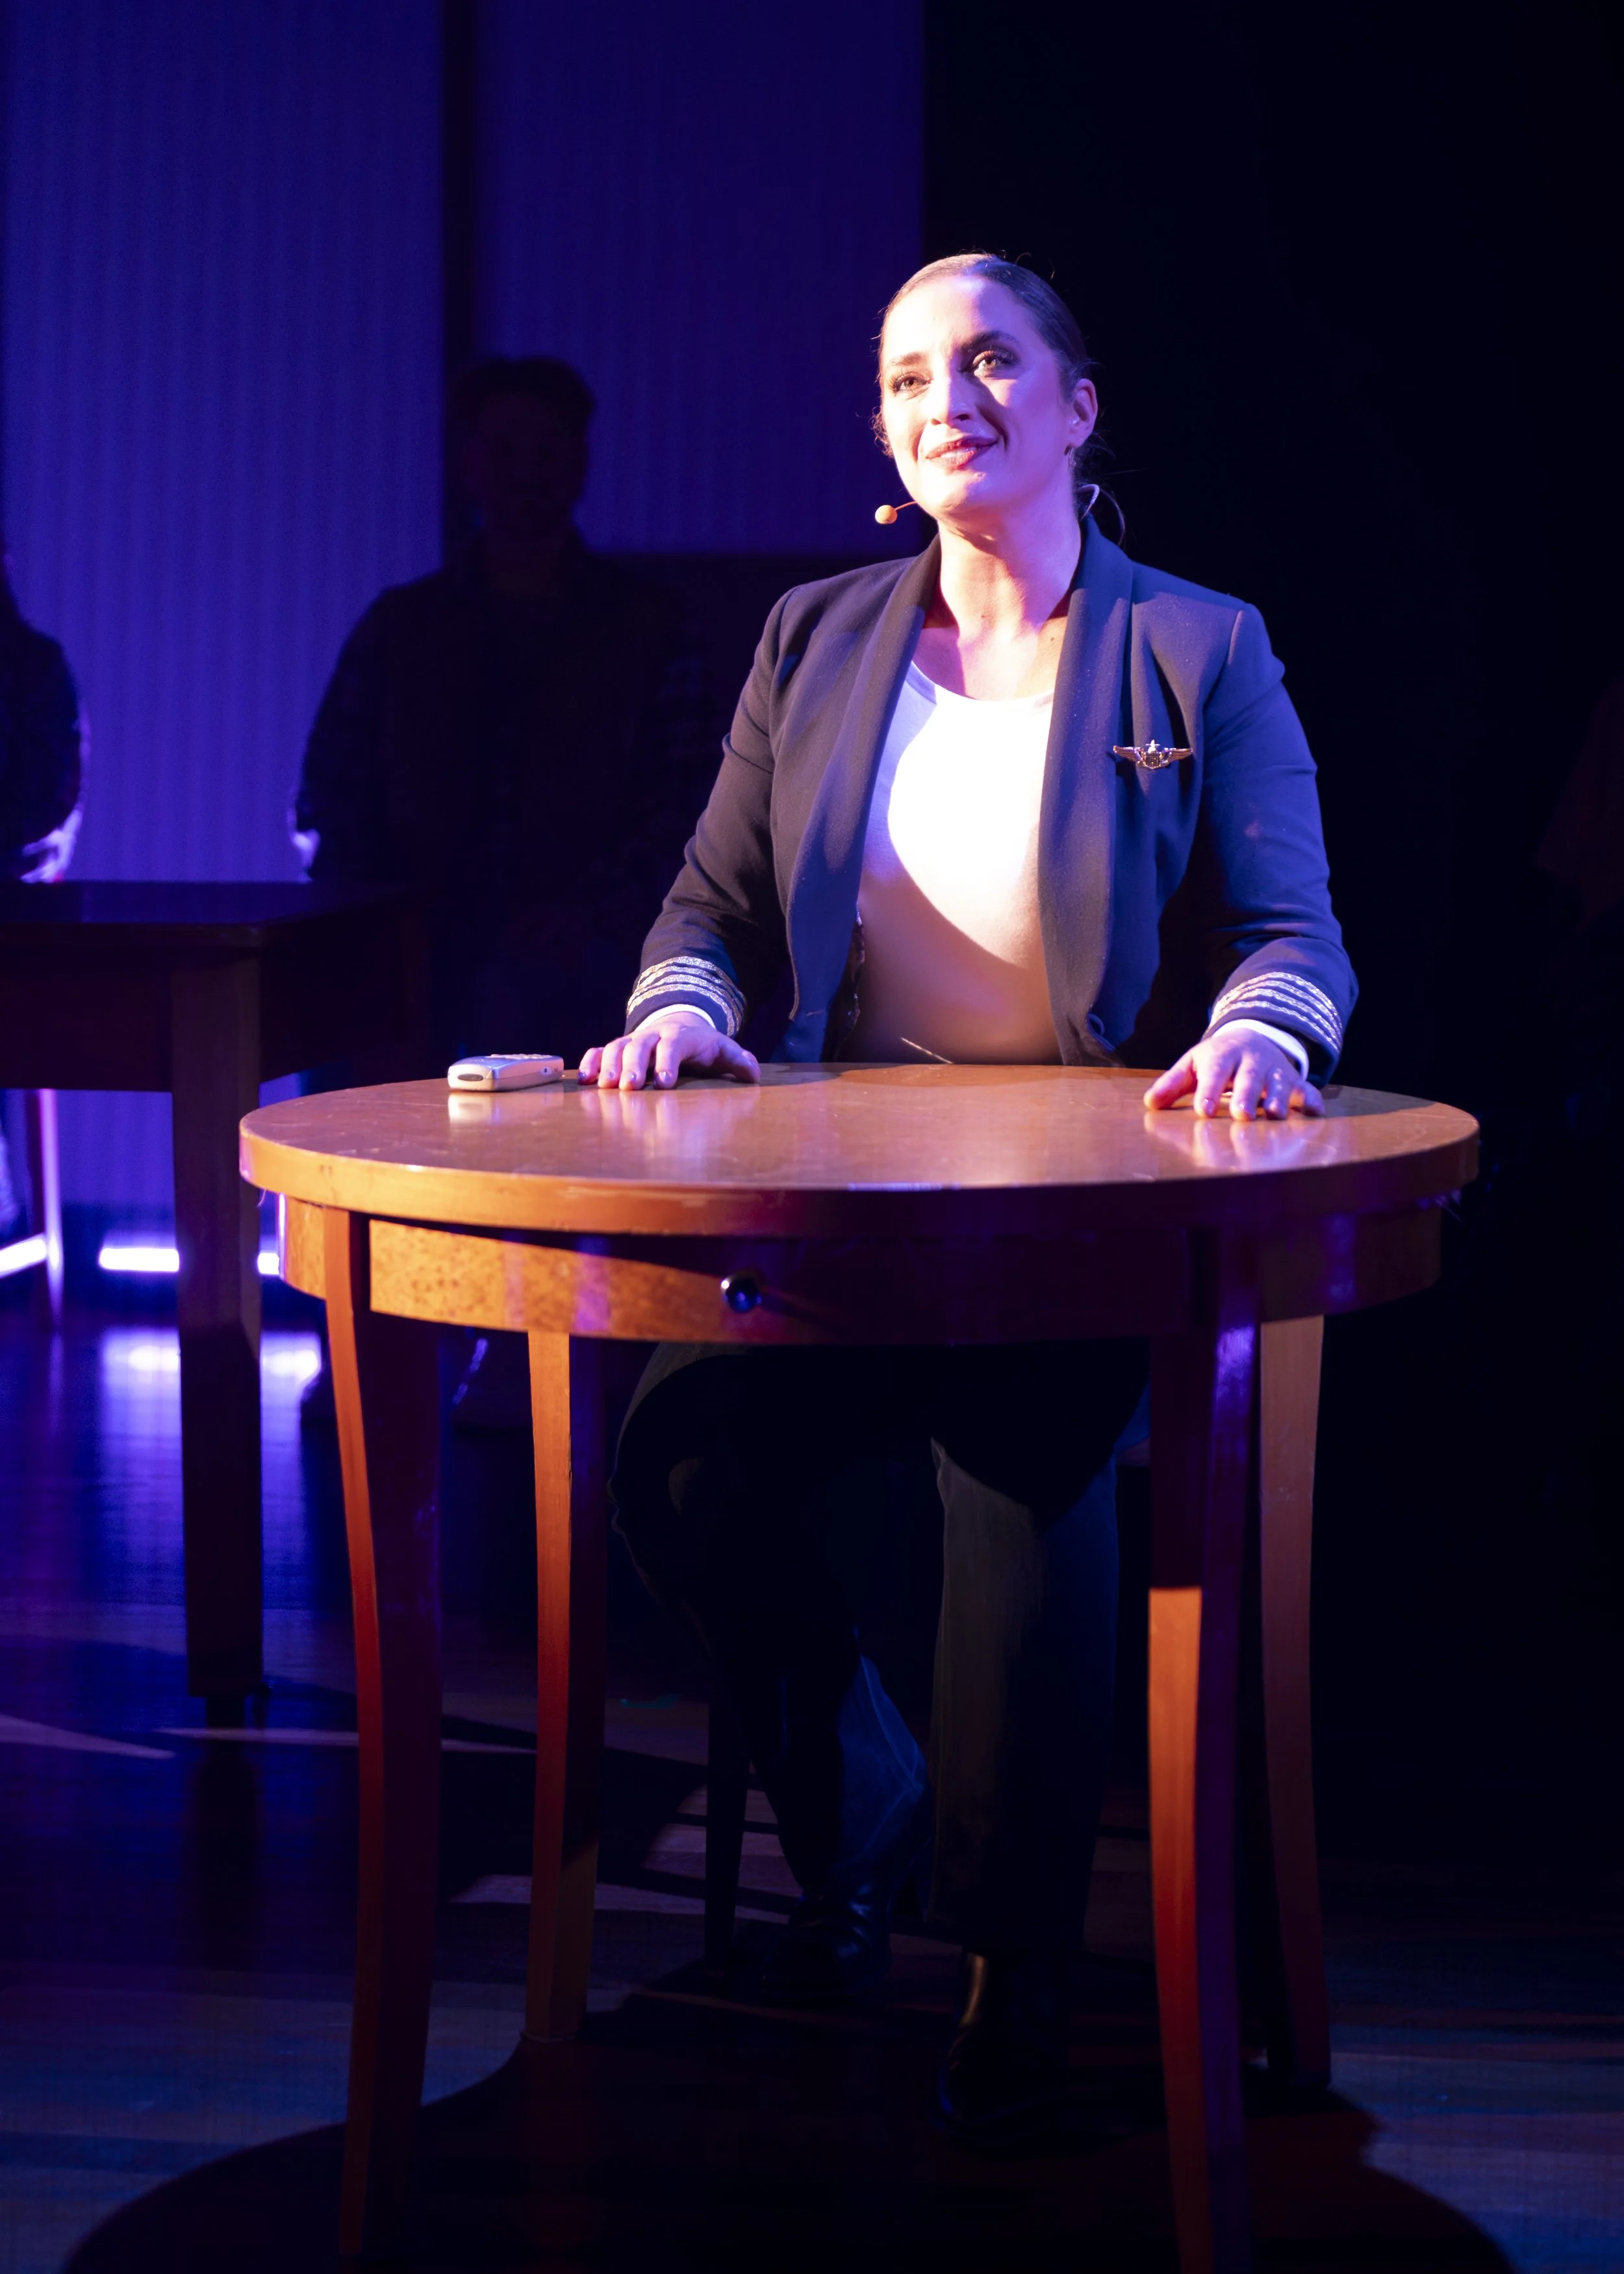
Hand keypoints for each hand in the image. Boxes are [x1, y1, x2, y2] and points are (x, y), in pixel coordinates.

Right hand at [578, 1009, 760, 1090]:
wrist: (678, 1025)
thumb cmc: (702, 1047)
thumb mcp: (722, 1050)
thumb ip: (738, 1061)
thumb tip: (753, 1073)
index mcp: (681, 1036)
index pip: (674, 1045)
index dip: (667, 1062)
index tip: (664, 1083)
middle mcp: (653, 1035)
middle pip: (640, 1045)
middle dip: (633, 1065)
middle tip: (628, 1086)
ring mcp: (633, 1041)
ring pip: (616, 1046)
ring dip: (609, 1065)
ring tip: (604, 1087)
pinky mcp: (617, 1049)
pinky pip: (599, 1051)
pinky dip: (590, 1063)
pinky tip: (583, 1081)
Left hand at [1143, 1031, 1322, 1119]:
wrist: (1253, 1038)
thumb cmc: (1216, 1060)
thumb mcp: (1193, 1065)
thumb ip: (1173, 1084)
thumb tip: (1150, 1103)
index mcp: (1223, 1055)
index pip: (1215, 1071)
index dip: (1209, 1090)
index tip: (1204, 1111)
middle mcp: (1252, 1061)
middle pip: (1250, 1077)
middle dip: (1247, 1096)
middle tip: (1242, 1116)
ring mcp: (1276, 1071)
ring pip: (1280, 1084)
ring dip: (1279, 1099)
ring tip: (1274, 1117)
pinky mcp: (1295, 1082)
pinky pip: (1307, 1090)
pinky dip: (1313, 1101)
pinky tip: (1316, 1114)